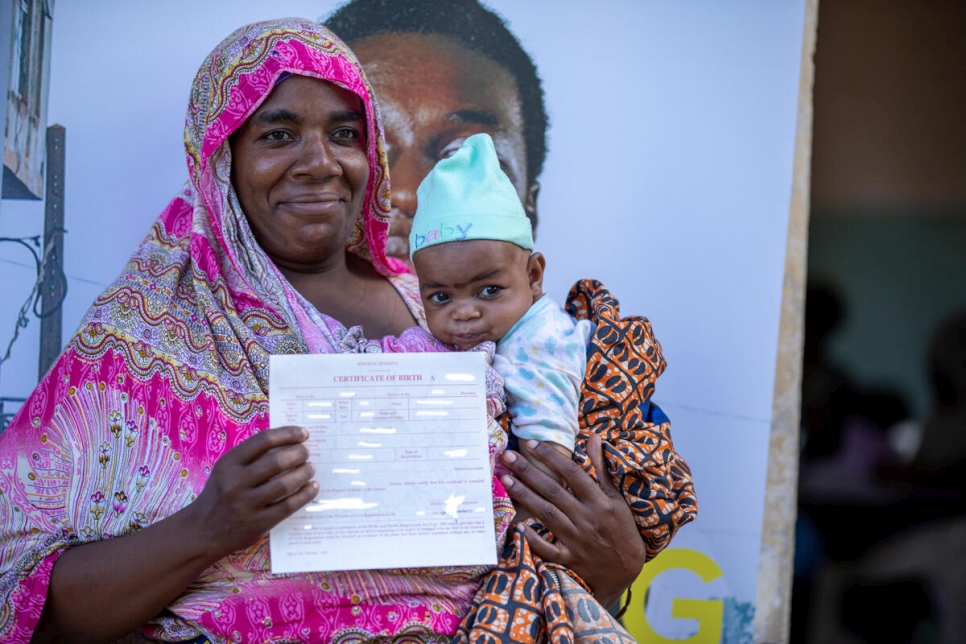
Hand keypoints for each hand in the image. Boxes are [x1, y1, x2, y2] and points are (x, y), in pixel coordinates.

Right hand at [190, 426, 317, 559]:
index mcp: (228, 464)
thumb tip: (289, 442)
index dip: (288, 434)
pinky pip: (288, 506)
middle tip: (306, 453)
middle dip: (299, 453)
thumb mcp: (226, 470)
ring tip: (310, 468)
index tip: (303, 434)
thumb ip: (251, 457)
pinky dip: (305, 494)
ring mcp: (246, 505)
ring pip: (285, 484)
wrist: (202, 531)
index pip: (264, 440)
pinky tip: (312, 487)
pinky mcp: (258, 524)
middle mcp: (235, 483)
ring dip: (304, 472)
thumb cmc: (220, 495)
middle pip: (277, 461)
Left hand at [500, 434, 645, 607]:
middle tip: (507, 457)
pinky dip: (534, 540)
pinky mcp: (570, 559)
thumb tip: (593, 437)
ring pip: (547, 514)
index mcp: (599, 501)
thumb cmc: (621, 528)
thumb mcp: (616, 497)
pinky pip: (549, 550)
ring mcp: (577, 540)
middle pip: (553, 490)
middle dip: (529, 472)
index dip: (552, 457)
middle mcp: (587, 518)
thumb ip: (601, 467)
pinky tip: (517, 527)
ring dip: (525, 496)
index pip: (572, 473)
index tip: (532, 444)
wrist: (627, 570)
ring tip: (506, 480)